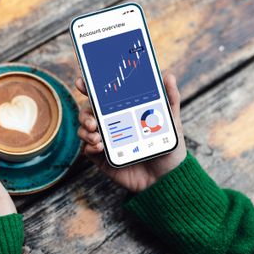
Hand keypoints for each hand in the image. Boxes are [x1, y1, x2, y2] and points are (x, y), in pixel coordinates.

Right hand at [76, 74, 186, 191]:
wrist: (167, 178)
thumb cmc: (168, 148)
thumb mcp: (171, 121)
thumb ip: (170, 99)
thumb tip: (168, 75)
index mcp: (122, 112)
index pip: (103, 98)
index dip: (89, 88)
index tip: (81, 82)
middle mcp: (111, 125)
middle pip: (88, 112)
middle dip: (84, 113)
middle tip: (92, 120)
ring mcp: (105, 141)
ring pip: (84, 129)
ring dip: (85, 129)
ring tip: (97, 135)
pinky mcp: (102, 159)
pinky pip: (87, 150)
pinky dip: (89, 146)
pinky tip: (99, 146)